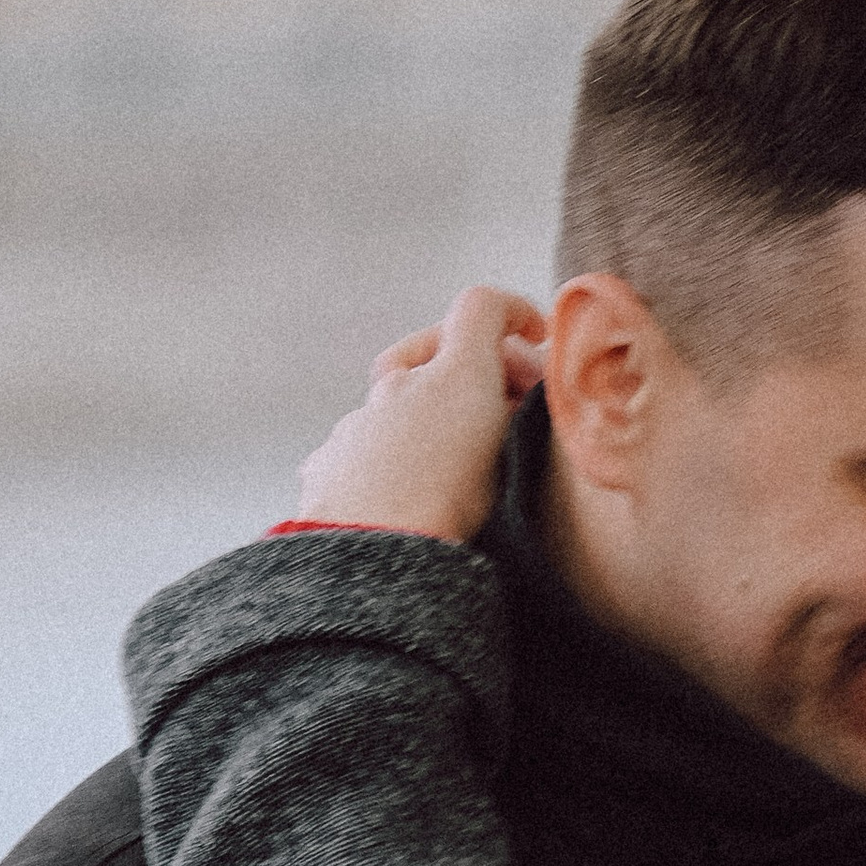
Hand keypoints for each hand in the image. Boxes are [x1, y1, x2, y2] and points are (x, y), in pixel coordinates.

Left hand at [290, 285, 545, 546]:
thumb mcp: (512, 454)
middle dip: (476, 368)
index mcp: (452, 375)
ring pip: (398, 395)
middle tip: (507, 406)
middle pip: (439, 347)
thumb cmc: (447, 512)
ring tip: (455, 457)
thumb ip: (521, 416)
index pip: (483, 307)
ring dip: (429, 410)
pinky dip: (390, 449)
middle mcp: (399, 385)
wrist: (371, 558)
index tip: (535, 337)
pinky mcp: (329, 459)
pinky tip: (404, 486)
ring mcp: (358, 420)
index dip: (515, 312)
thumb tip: (522, 403)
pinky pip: (365, 438)